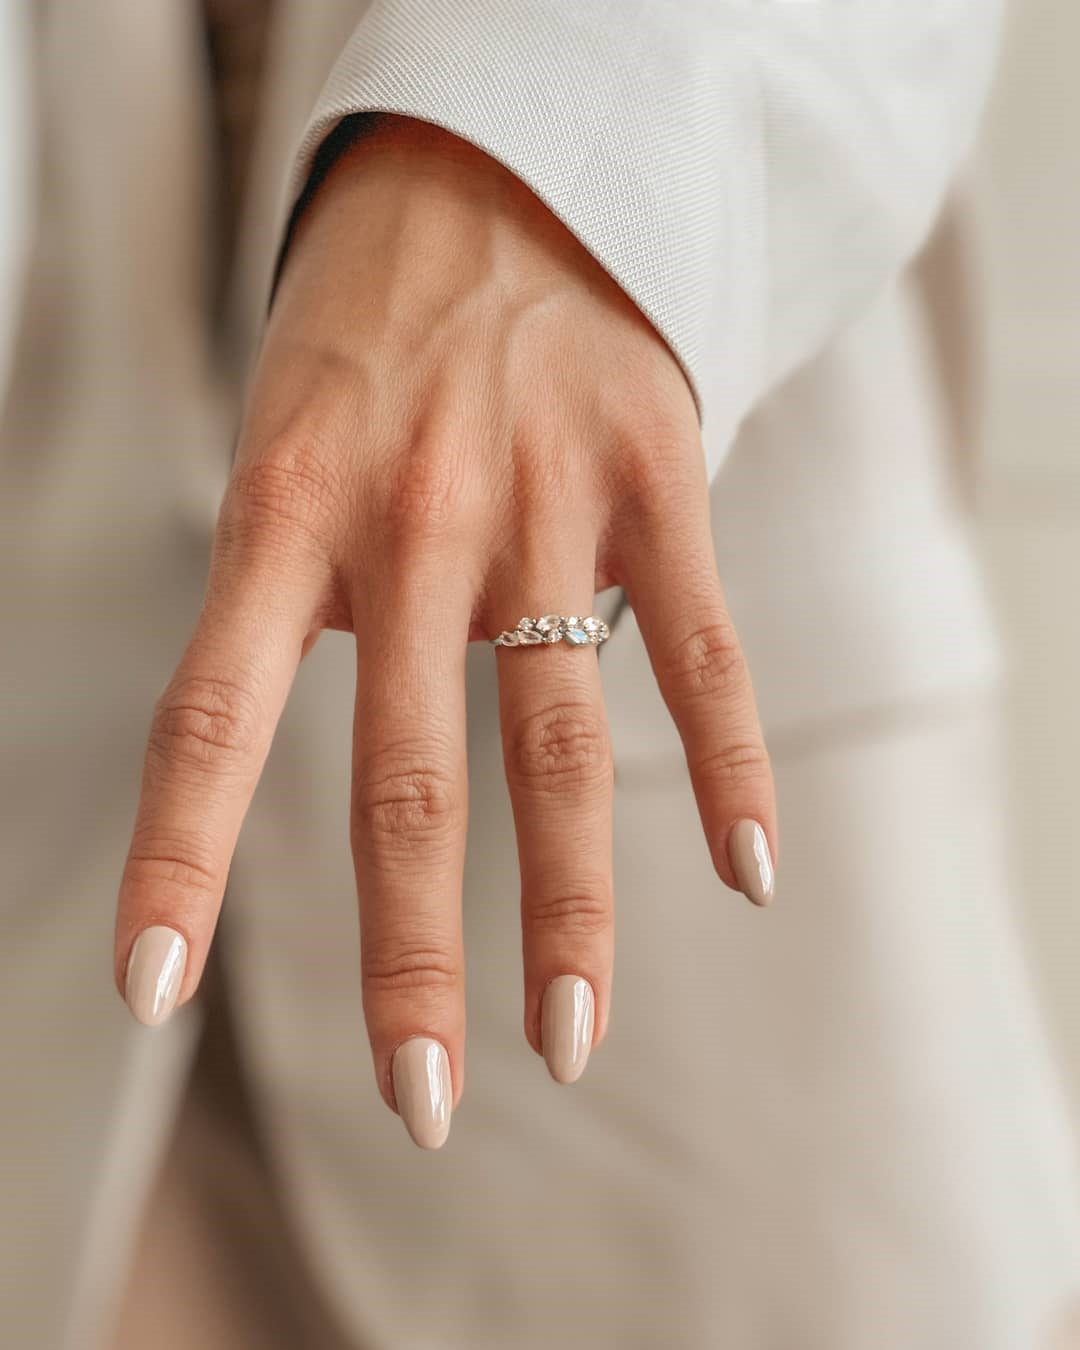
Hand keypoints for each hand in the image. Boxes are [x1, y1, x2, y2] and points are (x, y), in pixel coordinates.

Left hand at [115, 117, 775, 1147]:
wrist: (496, 179)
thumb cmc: (372, 337)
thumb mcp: (291, 442)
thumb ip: (303, 596)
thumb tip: (345, 751)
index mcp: (289, 511)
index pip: (214, 715)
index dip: (177, 860)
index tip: (151, 997)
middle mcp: (410, 520)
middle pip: (406, 780)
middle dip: (411, 957)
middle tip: (421, 1102)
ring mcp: (542, 499)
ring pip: (558, 742)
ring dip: (569, 911)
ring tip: (571, 1042)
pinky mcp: (656, 476)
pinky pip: (701, 646)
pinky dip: (729, 764)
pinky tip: (750, 874)